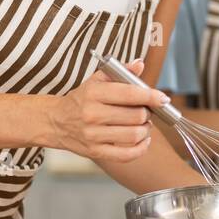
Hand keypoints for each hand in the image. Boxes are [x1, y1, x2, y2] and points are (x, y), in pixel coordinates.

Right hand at [48, 59, 163, 161]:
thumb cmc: (81, 100)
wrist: (55, 121)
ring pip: (134, 134)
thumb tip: (139, 64)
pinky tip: (143, 140)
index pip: (129, 94)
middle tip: (146, 111)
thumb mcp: (96, 81)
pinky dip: (141, 148)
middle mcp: (92, 114)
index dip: (151, 96)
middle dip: (148, 113)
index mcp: (94, 93)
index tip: (163, 98)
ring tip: (142, 124)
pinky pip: (127, 154)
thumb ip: (120, 72)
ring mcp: (93, 135)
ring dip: (146, 129)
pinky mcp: (95, 152)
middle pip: (136, 115)